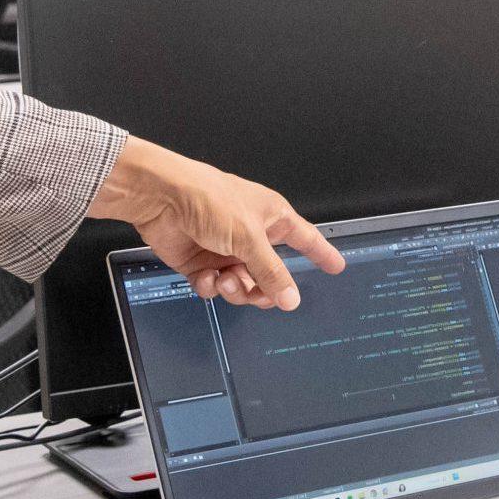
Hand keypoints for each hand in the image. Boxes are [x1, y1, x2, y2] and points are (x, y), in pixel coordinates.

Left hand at [89, 136, 344, 307]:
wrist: (162, 199)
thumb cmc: (209, 199)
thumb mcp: (249, 238)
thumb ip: (272, 272)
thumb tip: (292, 299)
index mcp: (271, 218)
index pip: (305, 238)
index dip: (321, 253)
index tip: (336, 267)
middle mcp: (250, 235)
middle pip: (270, 276)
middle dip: (263, 288)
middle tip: (258, 293)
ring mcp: (225, 250)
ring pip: (242, 286)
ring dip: (235, 288)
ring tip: (225, 279)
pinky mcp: (200, 262)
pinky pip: (215, 287)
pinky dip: (211, 286)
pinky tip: (205, 276)